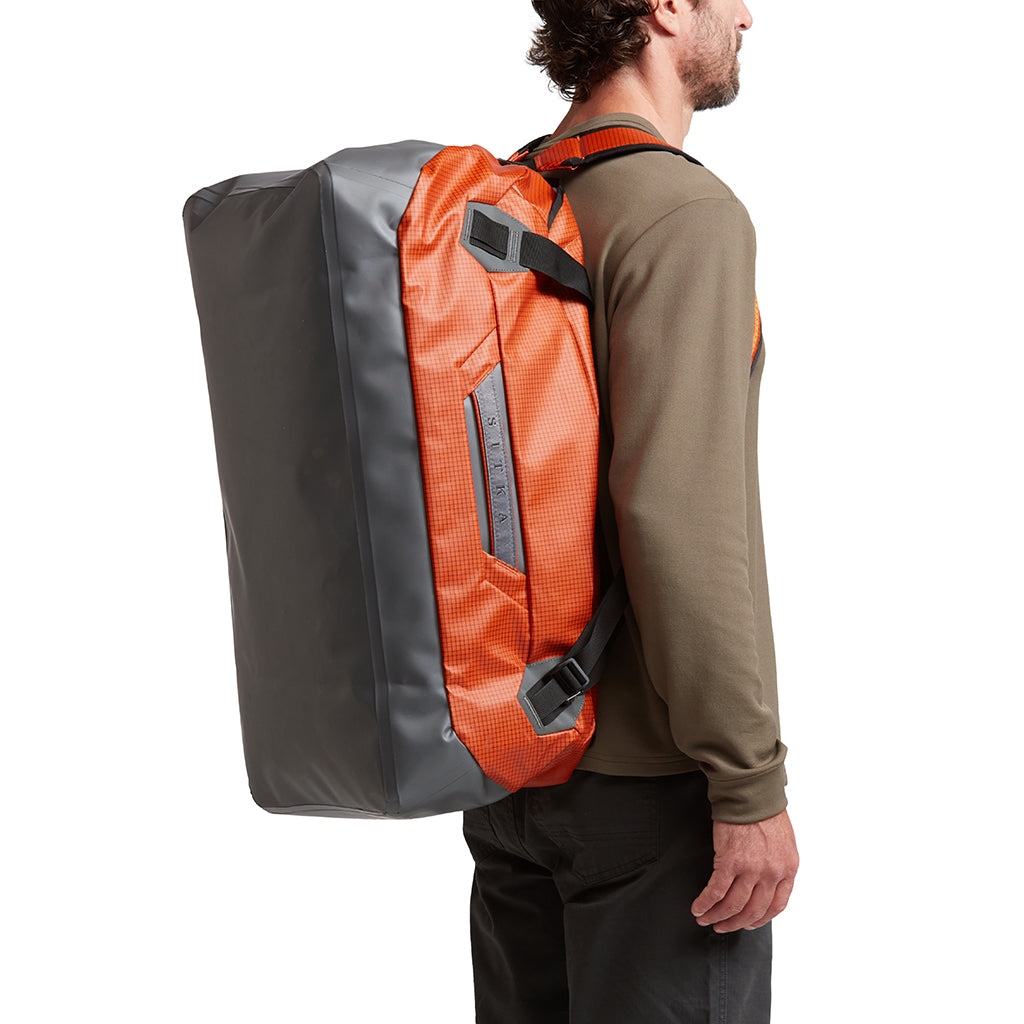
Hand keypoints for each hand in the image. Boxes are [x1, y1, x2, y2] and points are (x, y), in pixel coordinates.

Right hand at [691, 808, 798, 932]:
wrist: (750, 792)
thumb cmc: (764, 810)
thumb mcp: (782, 842)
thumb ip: (777, 865)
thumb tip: (763, 883)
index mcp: (788, 869)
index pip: (776, 906)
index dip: (759, 919)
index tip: (747, 923)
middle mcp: (772, 873)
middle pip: (753, 910)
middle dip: (735, 922)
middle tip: (722, 926)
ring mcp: (752, 869)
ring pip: (733, 905)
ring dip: (718, 916)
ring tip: (706, 919)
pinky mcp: (730, 861)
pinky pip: (716, 891)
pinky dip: (706, 903)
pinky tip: (698, 907)